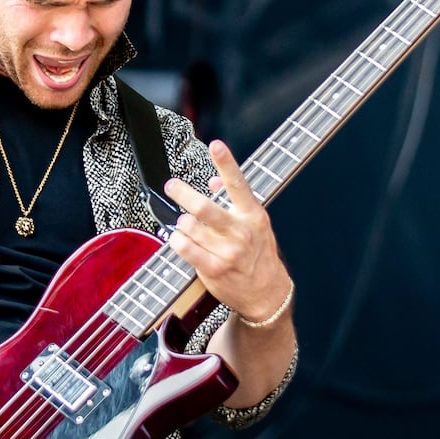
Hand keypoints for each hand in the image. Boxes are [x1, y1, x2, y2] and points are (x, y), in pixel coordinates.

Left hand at [163, 139, 291, 323]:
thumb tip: (213, 182)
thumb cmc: (259, 255)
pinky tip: (178, 239)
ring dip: (181, 223)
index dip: (226, 163)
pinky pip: (185, 248)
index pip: (238, 184)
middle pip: (204, 207)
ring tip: (184, 225)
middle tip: (172, 186)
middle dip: (183, 193)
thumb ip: (235, 201)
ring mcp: (227, 251)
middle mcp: (240, 232)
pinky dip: (176, 240)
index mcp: (252, 215)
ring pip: (189, 227)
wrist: (267, 293)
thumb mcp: (255, 224)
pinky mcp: (214, 268)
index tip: (216, 145)